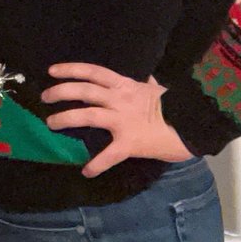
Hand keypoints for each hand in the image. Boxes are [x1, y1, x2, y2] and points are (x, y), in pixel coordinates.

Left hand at [42, 63, 192, 176]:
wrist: (195, 124)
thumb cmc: (176, 106)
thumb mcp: (157, 89)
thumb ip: (146, 84)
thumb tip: (146, 77)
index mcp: (125, 86)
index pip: (93, 72)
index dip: (71, 69)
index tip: (52, 72)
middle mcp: (119, 100)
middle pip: (84, 91)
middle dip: (60, 92)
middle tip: (44, 98)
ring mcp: (123, 120)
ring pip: (88, 115)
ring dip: (66, 118)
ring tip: (51, 124)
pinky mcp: (130, 142)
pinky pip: (109, 154)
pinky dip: (97, 164)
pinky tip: (86, 171)